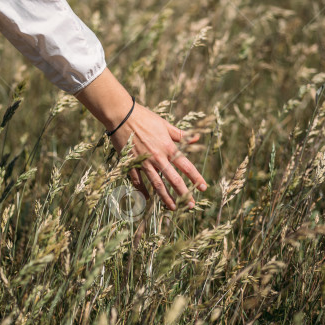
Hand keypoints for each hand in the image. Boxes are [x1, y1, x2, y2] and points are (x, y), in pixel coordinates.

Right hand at [74, 67, 206, 210]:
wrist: (121, 115)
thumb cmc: (145, 117)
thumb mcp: (165, 125)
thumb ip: (181, 135)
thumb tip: (197, 138)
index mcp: (168, 147)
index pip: (186, 166)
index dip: (195, 178)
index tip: (203, 187)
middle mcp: (158, 157)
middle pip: (174, 179)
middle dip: (184, 193)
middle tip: (191, 206)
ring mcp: (144, 162)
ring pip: (157, 184)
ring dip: (166, 198)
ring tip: (173, 208)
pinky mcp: (131, 164)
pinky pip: (138, 181)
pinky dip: (142, 191)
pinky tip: (147, 199)